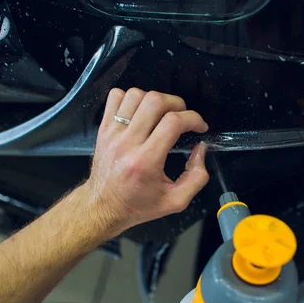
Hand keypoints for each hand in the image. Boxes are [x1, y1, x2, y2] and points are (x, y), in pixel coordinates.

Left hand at [83, 88, 209, 237]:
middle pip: (154, 102)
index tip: (199, 127)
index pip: (173, 122)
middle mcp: (127, 144)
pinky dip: (131, 98)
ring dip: (154, 100)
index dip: (193, 119)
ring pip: (135, 95)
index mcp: (146, 162)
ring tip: (162, 114)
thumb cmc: (138, 205)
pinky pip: (116, 97)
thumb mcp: (176, 201)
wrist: (102, 208)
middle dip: (177, 103)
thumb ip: (196, 176)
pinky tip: (140, 112)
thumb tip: (200, 149)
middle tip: (182, 117)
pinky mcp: (103, 129)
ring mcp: (112, 134)